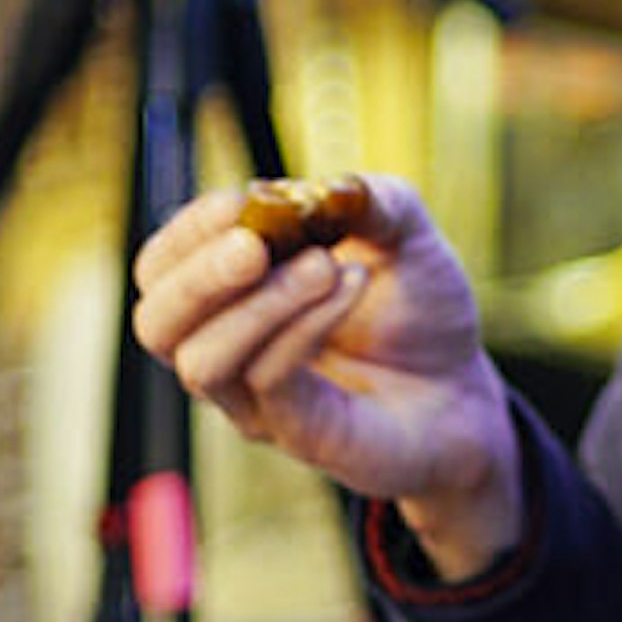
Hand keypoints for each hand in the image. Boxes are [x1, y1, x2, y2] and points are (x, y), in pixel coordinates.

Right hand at [128, 174, 524, 576]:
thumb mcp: (401, 231)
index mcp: (229, 294)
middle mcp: (226, 351)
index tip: (241, 200)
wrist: (466, 387)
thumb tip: (326, 188)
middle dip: (198, 277)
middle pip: (155, 323)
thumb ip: (366, 198)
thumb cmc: (417, 308)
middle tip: (253, 245)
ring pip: (203, 361)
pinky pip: (270, 382)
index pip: (161, 268)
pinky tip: (352, 284)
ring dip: (260, 303)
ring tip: (325, 265)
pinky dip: (305, 326)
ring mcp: (256, 401)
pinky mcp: (298, 434)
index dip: (189, 232)